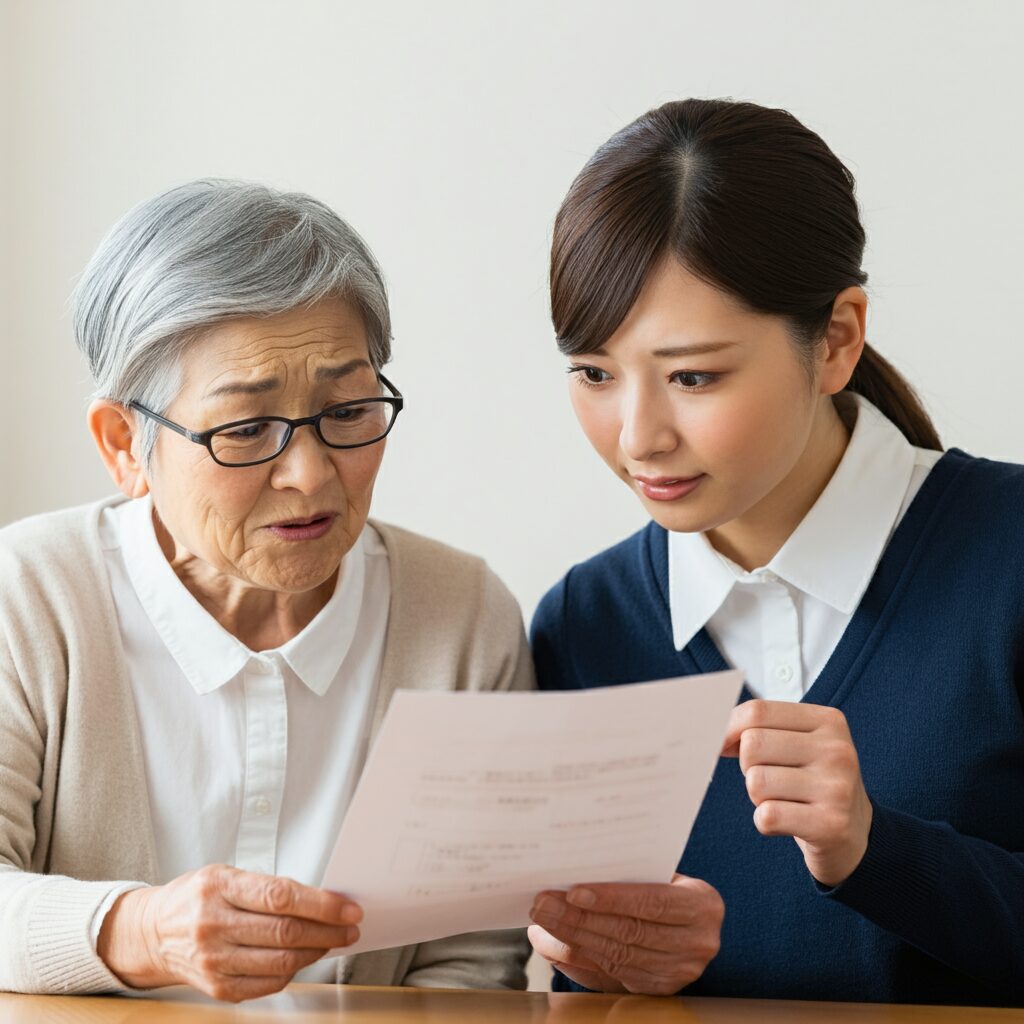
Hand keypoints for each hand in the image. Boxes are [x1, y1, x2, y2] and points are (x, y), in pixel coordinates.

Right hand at [97, 864, 361, 1001]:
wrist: (153, 933)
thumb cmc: (197, 897)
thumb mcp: (226, 874)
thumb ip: (269, 887)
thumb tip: (321, 901)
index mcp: (219, 888)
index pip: (281, 897)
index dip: (322, 904)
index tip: (349, 908)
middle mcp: (213, 925)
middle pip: (285, 932)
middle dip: (328, 931)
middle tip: (350, 927)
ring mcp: (213, 961)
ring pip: (280, 962)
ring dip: (316, 953)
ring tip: (332, 942)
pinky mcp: (217, 988)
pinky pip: (267, 984)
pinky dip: (293, 972)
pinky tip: (303, 958)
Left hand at [527, 875, 722, 994]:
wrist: (691, 920)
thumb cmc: (668, 884)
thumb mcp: (661, 872)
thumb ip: (629, 874)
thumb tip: (573, 876)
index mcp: (703, 905)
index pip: (653, 901)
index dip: (613, 898)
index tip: (574, 891)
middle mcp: (697, 943)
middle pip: (630, 932)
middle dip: (580, 918)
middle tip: (543, 904)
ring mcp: (680, 972)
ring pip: (617, 957)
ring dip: (572, 939)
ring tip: (542, 921)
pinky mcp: (660, 990)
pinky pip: (612, 976)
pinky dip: (579, 960)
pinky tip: (554, 945)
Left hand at [722, 699, 872, 886]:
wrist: (856, 835)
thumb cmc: (813, 782)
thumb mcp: (797, 743)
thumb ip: (759, 728)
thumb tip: (710, 729)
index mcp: (828, 721)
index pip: (756, 711)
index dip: (728, 729)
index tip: (725, 745)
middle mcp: (837, 750)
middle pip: (752, 745)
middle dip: (747, 766)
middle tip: (770, 779)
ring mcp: (837, 788)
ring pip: (756, 782)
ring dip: (758, 797)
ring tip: (784, 800)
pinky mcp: (830, 825)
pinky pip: (767, 816)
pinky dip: (766, 821)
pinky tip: (788, 822)